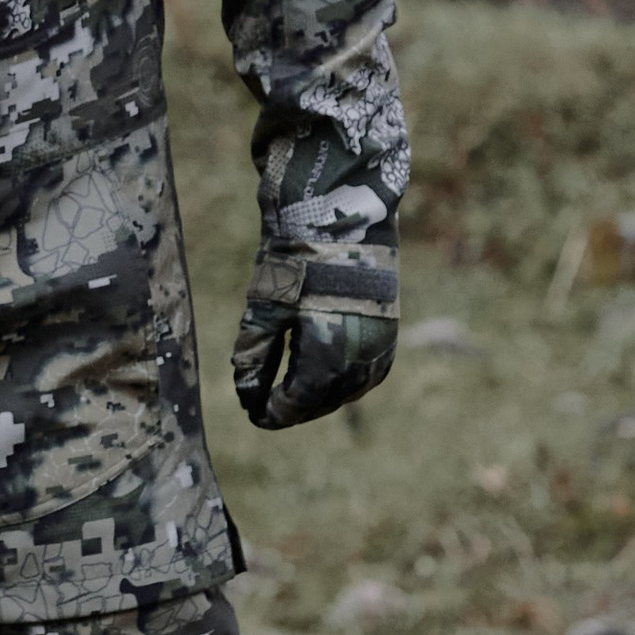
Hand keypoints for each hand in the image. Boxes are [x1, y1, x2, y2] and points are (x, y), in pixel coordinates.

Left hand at [231, 228, 397, 430]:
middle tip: (266, 408)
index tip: (253, 413)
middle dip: (293, 408)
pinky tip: (322, 379)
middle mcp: (360, 359)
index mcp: (328, 355)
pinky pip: (365, 377)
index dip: (273, 412)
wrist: (343, 221)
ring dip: (318, 398)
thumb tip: (245, 396)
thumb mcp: (267, 308)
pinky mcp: (389, 337)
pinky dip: (341, 384)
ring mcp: (380, 349)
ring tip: (290, 396)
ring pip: (346, 392)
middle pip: (322, 401)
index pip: (297, 402)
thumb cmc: (299, 261)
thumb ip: (254, 356)